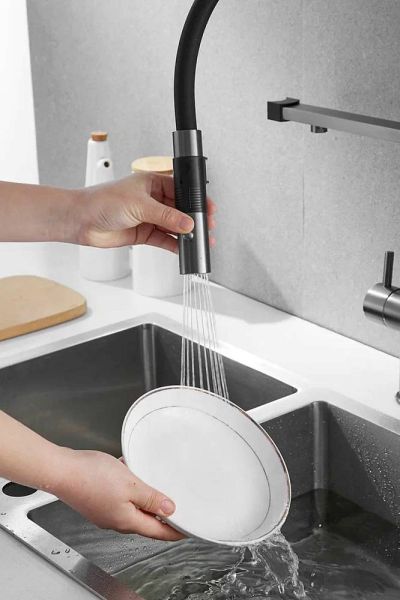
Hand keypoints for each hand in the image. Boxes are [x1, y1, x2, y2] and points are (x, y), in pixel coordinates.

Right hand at [54, 448, 183, 540]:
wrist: (61, 471)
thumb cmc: (91, 477)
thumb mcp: (131, 484)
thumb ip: (151, 498)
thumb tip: (169, 510)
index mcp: (127, 521)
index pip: (158, 531)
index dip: (175, 530)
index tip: (187, 529)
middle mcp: (115, 521)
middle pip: (145, 520)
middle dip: (161, 514)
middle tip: (176, 507)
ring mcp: (104, 512)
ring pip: (132, 507)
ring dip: (144, 497)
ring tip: (154, 484)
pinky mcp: (96, 501)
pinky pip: (120, 497)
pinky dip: (129, 487)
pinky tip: (128, 471)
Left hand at [75, 172, 215, 252]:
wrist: (81, 220)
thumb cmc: (102, 201)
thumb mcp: (139, 205)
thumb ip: (166, 216)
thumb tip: (188, 223)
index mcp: (153, 183)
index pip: (181, 190)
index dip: (196, 201)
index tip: (209, 210)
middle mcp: (153, 200)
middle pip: (180, 210)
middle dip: (194, 220)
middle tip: (206, 229)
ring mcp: (149, 217)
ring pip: (174, 227)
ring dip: (186, 235)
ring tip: (199, 242)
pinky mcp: (143, 234)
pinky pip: (164, 240)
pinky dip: (174, 245)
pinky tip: (183, 249)